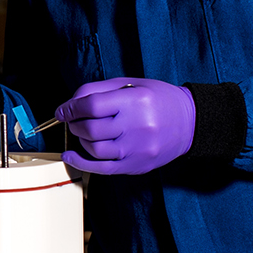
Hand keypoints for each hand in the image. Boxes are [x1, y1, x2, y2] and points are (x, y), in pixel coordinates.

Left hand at [55, 77, 194, 174]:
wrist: (190, 123)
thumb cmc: (158, 100)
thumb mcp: (130, 84)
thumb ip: (98, 90)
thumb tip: (69, 104)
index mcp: (136, 101)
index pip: (91, 106)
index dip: (70, 108)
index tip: (62, 111)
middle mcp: (137, 126)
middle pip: (90, 129)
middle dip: (75, 124)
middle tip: (73, 120)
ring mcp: (137, 149)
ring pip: (94, 149)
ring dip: (80, 140)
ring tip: (83, 132)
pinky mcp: (137, 165)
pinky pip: (102, 168)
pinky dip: (81, 163)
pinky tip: (70, 156)